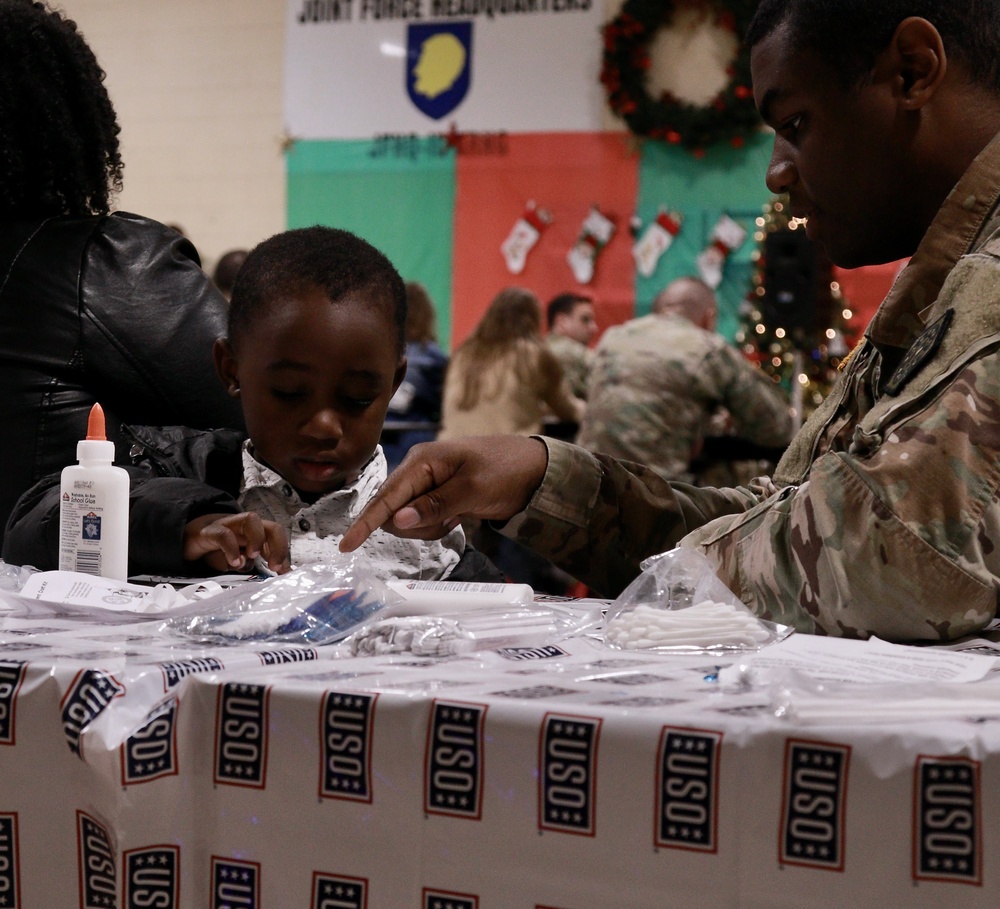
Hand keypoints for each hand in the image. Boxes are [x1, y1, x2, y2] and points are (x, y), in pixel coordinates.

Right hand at [183, 512, 290, 574]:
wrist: (185, 537)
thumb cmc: (215, 549)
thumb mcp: (234, 560)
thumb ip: (247, 564)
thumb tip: (254, 566)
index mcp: (254, 534)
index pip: (276, 538)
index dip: (283, 554)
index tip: (284, 572)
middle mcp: (245, 527)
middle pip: (271, 526)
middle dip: (279, 546)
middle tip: (274, 567)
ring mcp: (228, 525)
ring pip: (251, 519)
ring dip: (257, 539)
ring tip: (253, 557)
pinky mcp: (209, 531)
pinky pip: (224, 534)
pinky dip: (231, 549)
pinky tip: (233, 562)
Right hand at [340, 436, 548, 550]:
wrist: (533, 469)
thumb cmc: (504, 470)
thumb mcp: (472, 489)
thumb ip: (435, 505)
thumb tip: (398, 520)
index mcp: (422, 461)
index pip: (386, 496)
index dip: (366, 522)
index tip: (346, 545)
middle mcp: (418, 471)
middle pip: (394, 513)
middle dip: (418, 525)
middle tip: (452, 518)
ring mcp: (427, 485)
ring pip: (409, 522)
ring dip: (430, 528)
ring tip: (459, 514)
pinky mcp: (436, 497)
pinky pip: (424, 522)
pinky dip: (438, 526)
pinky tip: (459, 515)